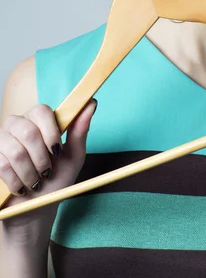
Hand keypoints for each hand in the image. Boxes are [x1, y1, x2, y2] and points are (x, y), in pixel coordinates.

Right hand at [0, 99, 96, 239]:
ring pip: (16, 150)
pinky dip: (17, 181)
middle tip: (47, 171)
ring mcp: (2, 140)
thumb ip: (80, 130)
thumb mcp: (73, 156)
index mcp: (38, 120)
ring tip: (36, 182)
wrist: (36, 207)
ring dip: (31, 172)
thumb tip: (91, 103)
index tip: (58, 150)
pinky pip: (3, 165)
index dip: (51, 131)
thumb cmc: (57, 179)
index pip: (42, 111)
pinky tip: (22, 187)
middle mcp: (17, 125)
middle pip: (27, 130)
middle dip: (41, 157)